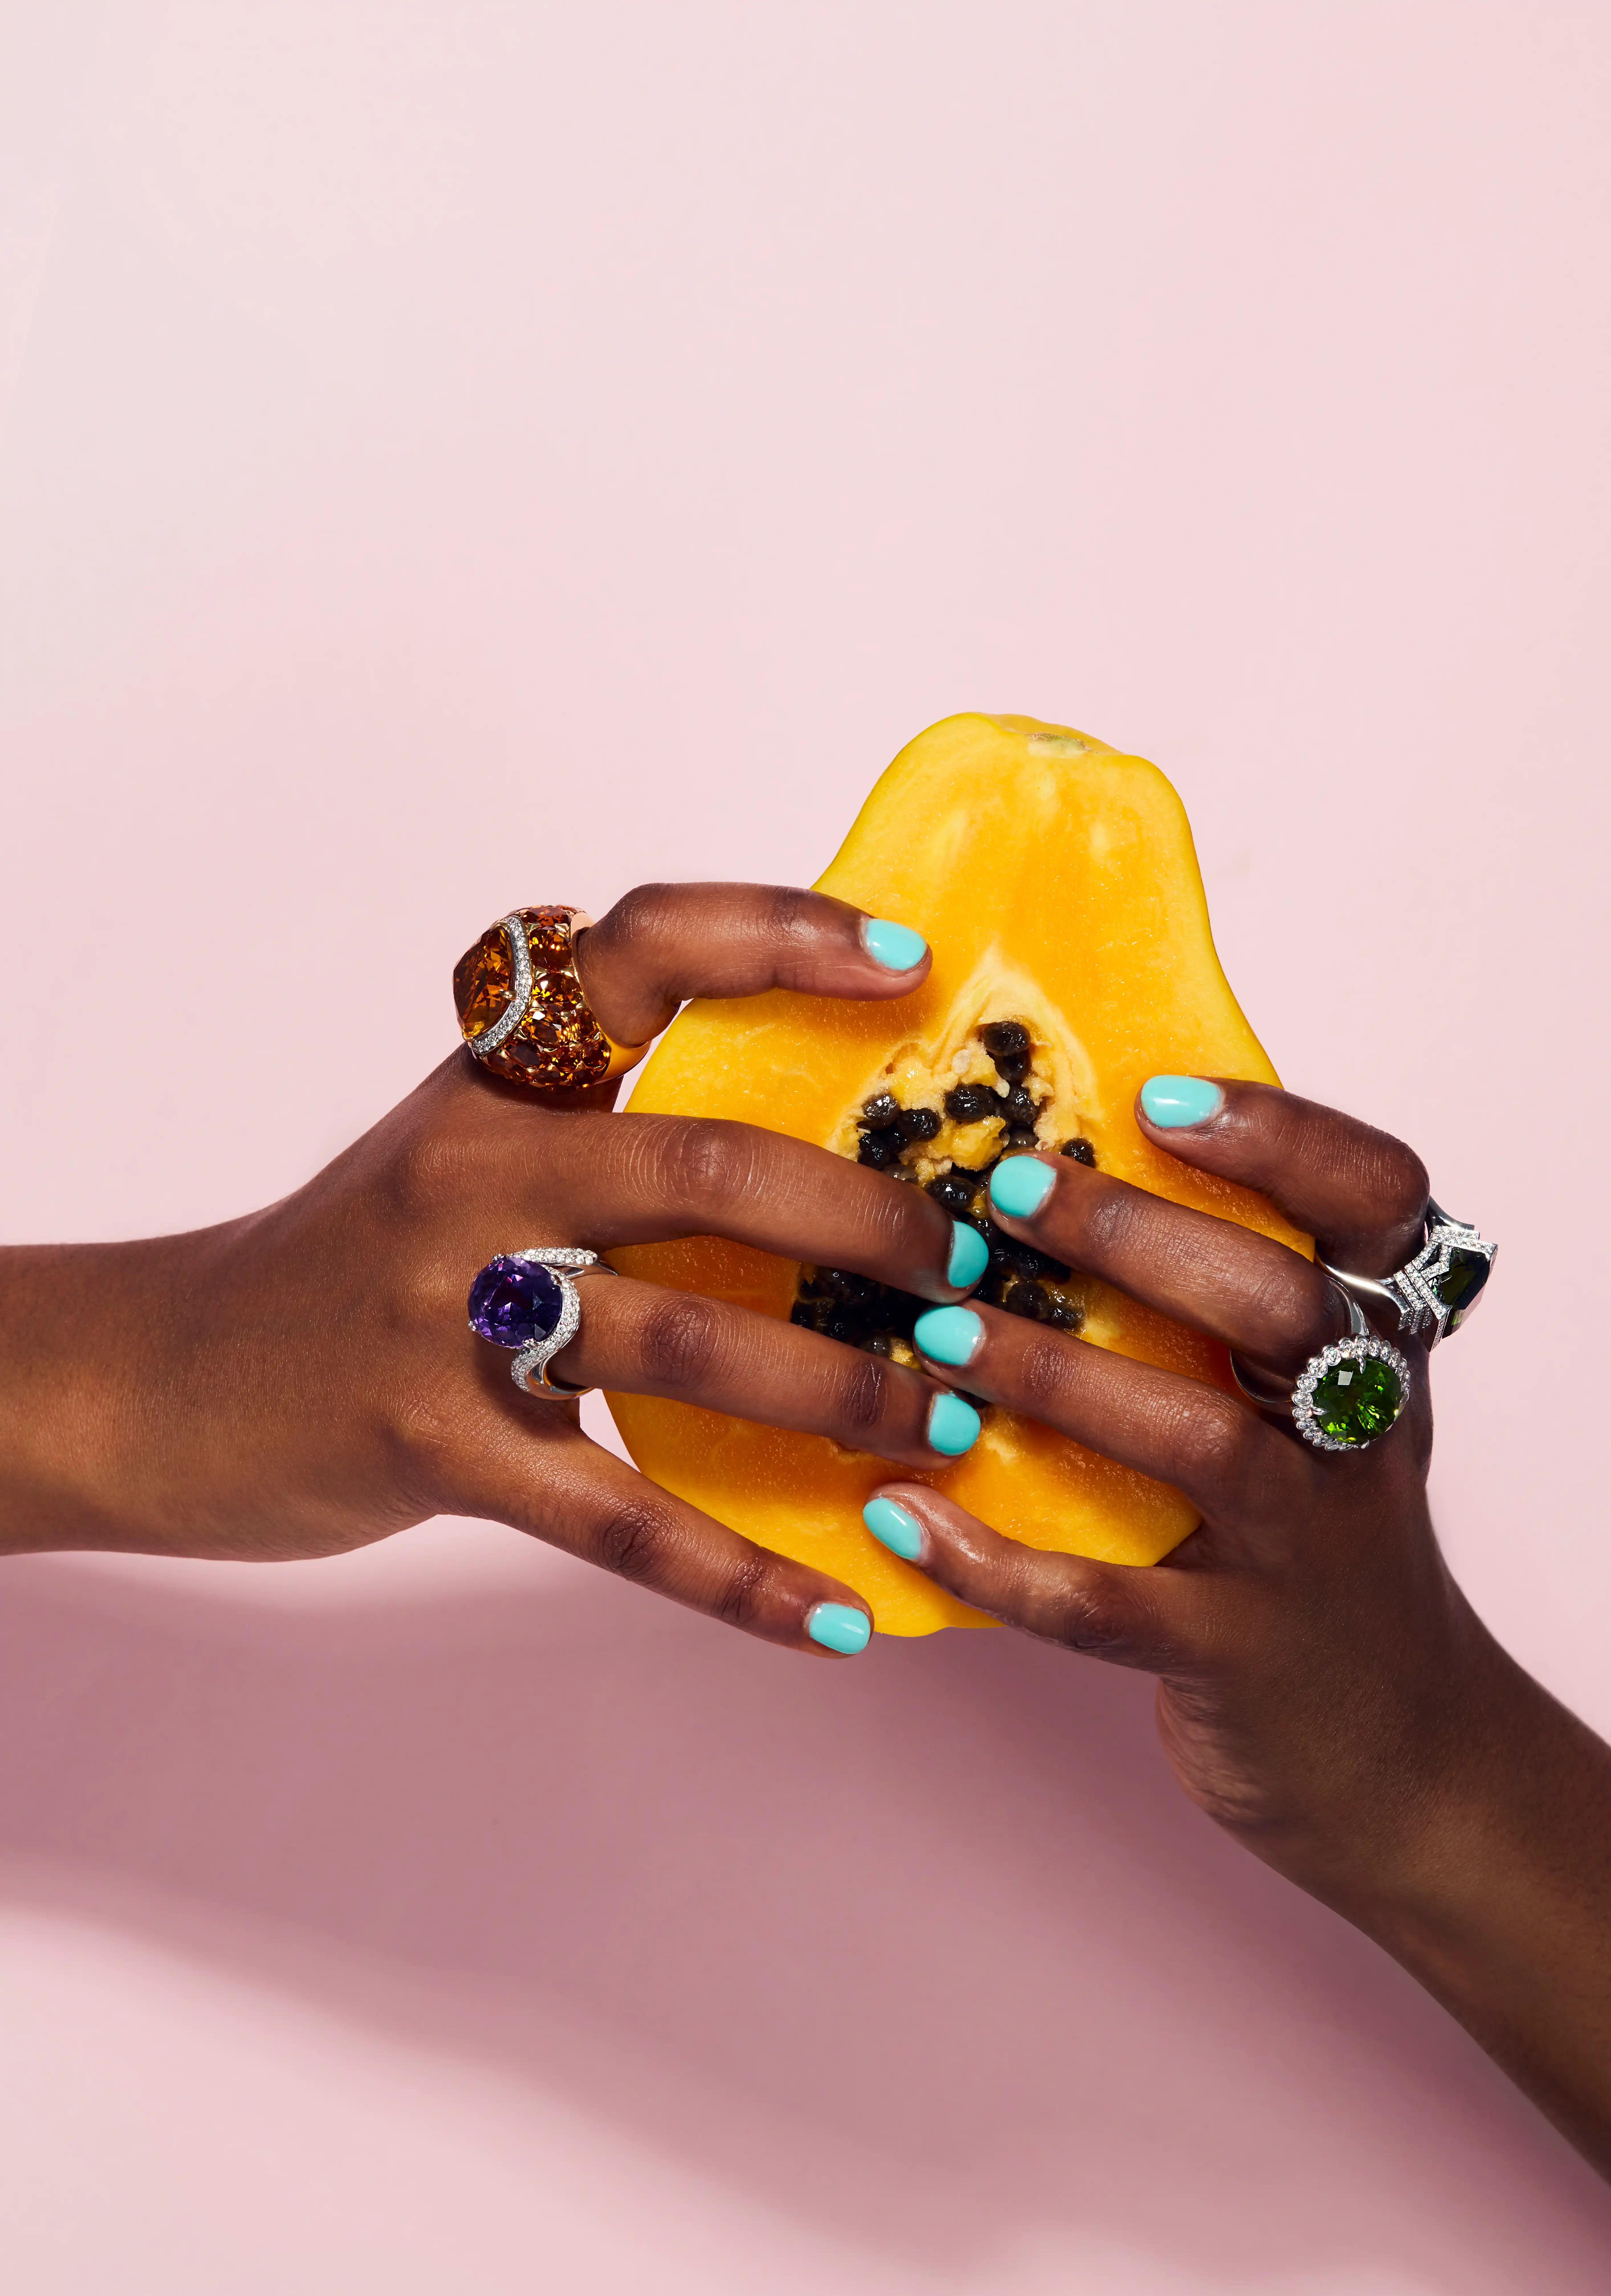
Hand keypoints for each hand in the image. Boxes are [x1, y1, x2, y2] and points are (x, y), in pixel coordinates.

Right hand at [0, 885, 989, 1656]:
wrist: (166, 1376)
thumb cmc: (355, 1257)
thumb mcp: (459, 1151)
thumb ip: (597, 1122)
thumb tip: (804, 1144)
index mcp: (491, 1084)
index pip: (639, 949)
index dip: (779, 933)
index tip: (907, 964)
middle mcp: (473, 1174)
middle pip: (705, 1165)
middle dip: (867, 1222)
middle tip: (973, 1273)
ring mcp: (445, 1314)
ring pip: (682, 1343)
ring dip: (838, 1395)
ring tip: (947, 1429)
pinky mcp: (432, 1448)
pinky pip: (619, 1522)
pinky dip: (741, 1579)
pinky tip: (842, 1617)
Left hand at [864, 1084, 1610, 2173]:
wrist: (1389, 1747)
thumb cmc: (1303, 1532)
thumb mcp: (1303, 1404)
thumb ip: (1221, 1300)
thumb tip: (1050, 1155)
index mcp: (1377, 1342)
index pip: (1375, 1200)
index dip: (1281, 1135)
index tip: (1156, 1095)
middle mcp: (1355, 1429)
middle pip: (1275, 1305)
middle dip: (1134, 1238)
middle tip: (1002, 1191)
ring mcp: (1301, 1547)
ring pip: (1197, 1442)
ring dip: (1053, 1379)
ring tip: (931, 1337)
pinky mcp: (1235, 1653)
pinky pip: (1107, 1605)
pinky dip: (996, 1563)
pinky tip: (899, 1518)